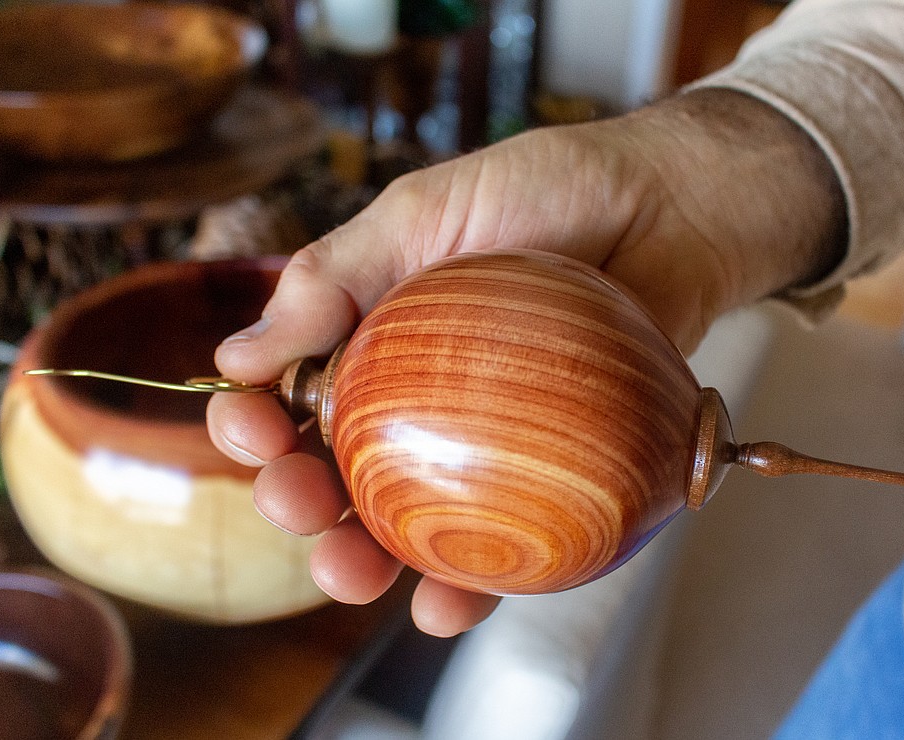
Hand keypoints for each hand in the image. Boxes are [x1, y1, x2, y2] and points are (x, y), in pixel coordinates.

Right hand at [207, 89, 844, 635]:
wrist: (667, 211)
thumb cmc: (545, 192)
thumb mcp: (424, 212)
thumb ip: (334, 275)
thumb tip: (236, 355)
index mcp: (368, 339)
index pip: (287, 394)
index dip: (252, 423)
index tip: (249, 429)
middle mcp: (412, 399)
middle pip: (335, 473)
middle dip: (298, 502)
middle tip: (297, 500)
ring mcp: (478, 445)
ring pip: (402, 525)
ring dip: (361, 563)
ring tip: (351, 572)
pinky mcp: (544, 478)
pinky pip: (498, 547)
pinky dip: (465, 587)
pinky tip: (442, 606)